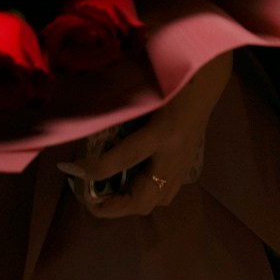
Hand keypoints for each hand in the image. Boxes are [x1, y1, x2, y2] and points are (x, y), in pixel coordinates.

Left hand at [58, 53, 232, 218]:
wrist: (206, 77)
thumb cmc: (170, 74)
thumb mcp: (140, 86)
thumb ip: (114, 103)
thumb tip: (81, 114)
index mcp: (164, 131)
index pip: (126, 158)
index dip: (96, 169)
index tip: (73, 169)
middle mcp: (174, 155)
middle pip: (143, 199)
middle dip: (112, 205)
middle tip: (88, 195)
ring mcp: (183, 164)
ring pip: (154, 201)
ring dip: (126, 203)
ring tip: (105, 191)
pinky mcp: (185, 166)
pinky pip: (163, 194)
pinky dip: (141, 195)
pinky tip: (127, 182)